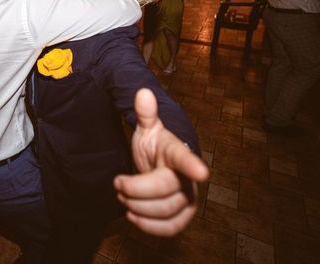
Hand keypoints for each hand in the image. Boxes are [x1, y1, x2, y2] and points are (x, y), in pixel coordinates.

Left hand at [114, 89, 208, 235]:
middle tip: (117, 183)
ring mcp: (187, 197)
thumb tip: (143, 92)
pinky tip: (133, 216)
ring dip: (139, 208)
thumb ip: (145, 113)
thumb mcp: (147, 128)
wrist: (161, 164)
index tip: (202, 172)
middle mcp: (188, 177)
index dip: (192, 165)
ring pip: (166, 212)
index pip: (185, 159)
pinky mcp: (183, 215)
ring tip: (123, 197)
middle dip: (135, 190)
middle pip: (165, 191)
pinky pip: (171, 228)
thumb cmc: (155, 145)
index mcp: (177, 153)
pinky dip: (150, 227)